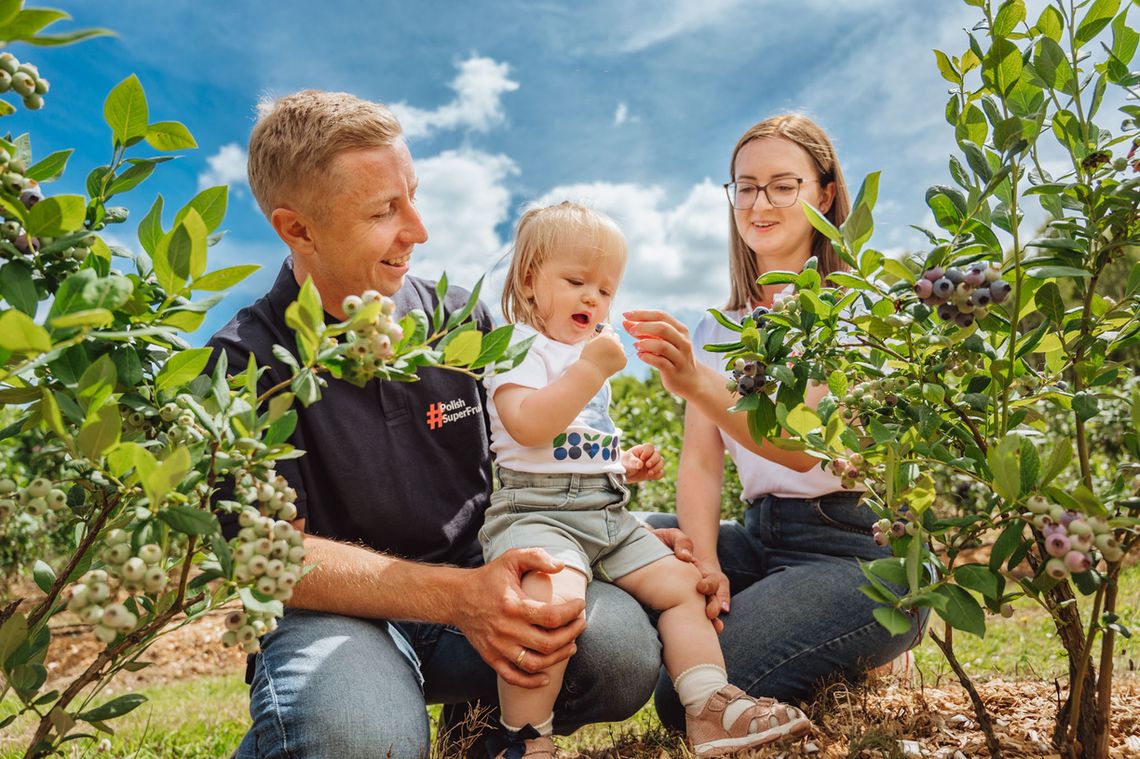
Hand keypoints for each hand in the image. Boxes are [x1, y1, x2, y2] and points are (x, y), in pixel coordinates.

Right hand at [454, 548, 586, 687]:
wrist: (457, 598)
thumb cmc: (489, 578)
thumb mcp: (511, 559)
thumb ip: (536, 557)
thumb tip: (560, 565)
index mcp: (513, 605)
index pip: (551, 616)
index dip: (571, 613)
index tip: (580, 605)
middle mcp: (506, 629)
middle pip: (548, 643)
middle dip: (571, 635)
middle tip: (581, 625)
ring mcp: (498, 647)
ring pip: (534, 663)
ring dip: (558, 658)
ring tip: (571, 646)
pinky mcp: (491, 657)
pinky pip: (513, 677)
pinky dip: (531, 681)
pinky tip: (546, 677)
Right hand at [580, 324, 625, 377]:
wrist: (591, 372)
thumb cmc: (588, 357)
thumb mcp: (591, 342)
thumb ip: (599, 335)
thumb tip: (605, 331)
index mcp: (606, 337)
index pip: (609, 328)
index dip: (604, 330)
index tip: (601, 332)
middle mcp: (616, 343)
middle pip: (616, 336)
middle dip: (611, 339)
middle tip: (604, 346)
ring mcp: (621, 352)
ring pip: (620, 346)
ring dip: (615, 348)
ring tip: (606, 356)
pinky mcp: (624, 360)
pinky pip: (622, 355)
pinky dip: (617, 357)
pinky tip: (609, 362)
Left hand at [622, 310, 698, 397]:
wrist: (690, 380)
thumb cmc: (672, 357)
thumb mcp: (661, 341)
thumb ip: (645, 332)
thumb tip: (626, 322)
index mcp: (681, 330)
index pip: (661, 316)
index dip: (642, 314)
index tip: (626, 314)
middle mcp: (683, 341)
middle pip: (663, 328)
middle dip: (643, 327)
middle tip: (630, 330)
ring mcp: (680, 357)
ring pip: (662, 346)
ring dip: (645, 343)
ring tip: (635, 345)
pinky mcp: (674, 371)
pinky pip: (660, 362)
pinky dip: (648, 357)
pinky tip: (640, 355)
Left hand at [622, 443, 663, 482]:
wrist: (625, 473)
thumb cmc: (625, 463)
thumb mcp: (627, 461)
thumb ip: (633, 462)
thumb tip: (640, 464)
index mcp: (643, 449)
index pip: (650, 447)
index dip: (648, 452)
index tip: (641, 458)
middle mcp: (650, 455)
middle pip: (657, 454)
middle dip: (654, 460)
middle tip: (647, 465)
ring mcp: (653, 464)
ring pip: (661, 462)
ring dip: (657, 468)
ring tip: (649, 473)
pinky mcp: (654, 472)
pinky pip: (661, 473)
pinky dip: (658, 475)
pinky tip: (650, 476)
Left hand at [648, 526, 725, 632]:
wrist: (655, 552)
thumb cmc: (665, 544)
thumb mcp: (672, 536)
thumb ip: (681, 542)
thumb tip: (685, 558)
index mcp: (701, 570)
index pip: (713, 579)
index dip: (709, 584)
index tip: (700, 588)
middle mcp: (702, 584)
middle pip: (715, 597)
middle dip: (714, 606)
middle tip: (709, 614)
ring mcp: (694, 595)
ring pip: (709, 609)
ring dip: (713, 620)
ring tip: (715, 629)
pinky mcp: (682, 605)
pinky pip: (695, 616)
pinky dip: (701, 625)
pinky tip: (704, 633)